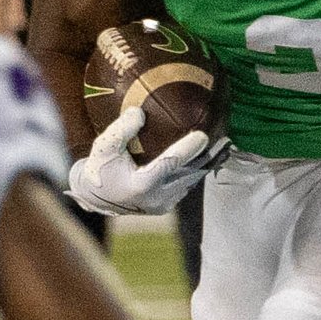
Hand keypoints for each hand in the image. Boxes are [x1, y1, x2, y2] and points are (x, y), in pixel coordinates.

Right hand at [68, 106, 218, 215]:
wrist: (95, 197)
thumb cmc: (99, 168)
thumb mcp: (105, 146)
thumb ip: (121, 129)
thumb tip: (140, 112)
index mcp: (140, 185)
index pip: (169, 164)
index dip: (187, 149)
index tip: (203, 135)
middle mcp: (155, 198)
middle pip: (188, 174)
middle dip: (207, 157)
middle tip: (224, 139)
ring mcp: (162, 205)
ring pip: (190, 182)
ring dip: (205, 165)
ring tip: (222, 146)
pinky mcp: (166, 207)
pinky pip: (185, 186)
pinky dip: (195, 171)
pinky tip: (207, 157)